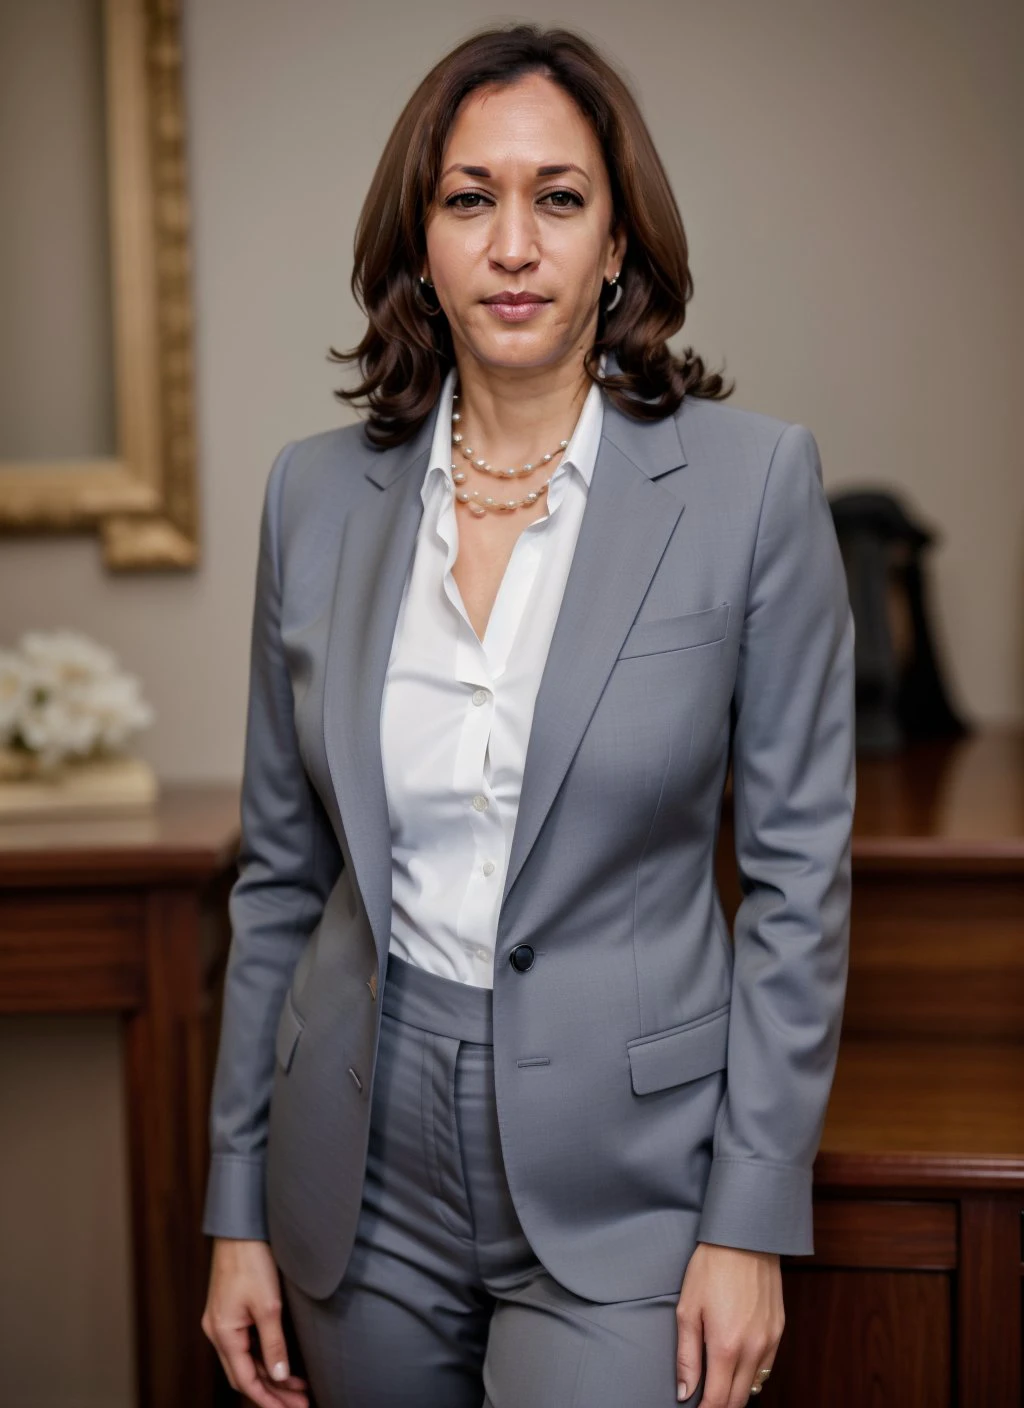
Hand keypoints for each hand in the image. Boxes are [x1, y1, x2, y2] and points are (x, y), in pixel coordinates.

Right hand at [202, 1237, 309, 1407]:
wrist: (241, 1226)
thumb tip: (280, 1375)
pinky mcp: (230, 1311)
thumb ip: (273, 1343)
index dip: (268, 1399)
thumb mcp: (268, 1305)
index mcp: (222, 1333)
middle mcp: (217, 1331)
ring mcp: (222, 1321)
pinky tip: (282, 1363)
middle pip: (244, 1374)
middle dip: (272, 1392)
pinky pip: (245, 1345)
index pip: (244, 1380)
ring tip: (299, 1389)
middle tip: (300, 1404)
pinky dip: (264, 1357)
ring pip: (246, 1361)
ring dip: (270, 1376)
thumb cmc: (252, 1260)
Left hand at [675, 1242, 783, 1405]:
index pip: (718, 1401)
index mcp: (726, 1347)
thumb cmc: (710, 1269)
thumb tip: (685, 1392)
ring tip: (719, 1384)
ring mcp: (769, 1341)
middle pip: (739, 1400)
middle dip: (721, 1406)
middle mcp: (752, 1350)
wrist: (745, 1237)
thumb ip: (687, 1356)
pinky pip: (767, 1366)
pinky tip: (738, 1364)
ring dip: (737, 1392)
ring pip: (755, 1385)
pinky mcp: (779, 1331)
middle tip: (705, 1401)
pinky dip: (753, 1374)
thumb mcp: (688, 1310)